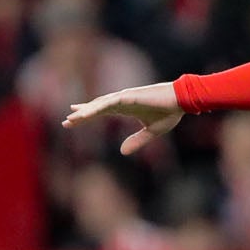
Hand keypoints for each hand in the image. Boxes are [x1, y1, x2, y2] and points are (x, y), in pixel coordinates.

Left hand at [63, 82, 185, 155]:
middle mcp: (122, 101)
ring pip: (100, 104)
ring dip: (86, 111)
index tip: (73, 120)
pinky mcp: (130, 96)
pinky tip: (87, 112)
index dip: (87, 115)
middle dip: (81, 114)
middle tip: (66, 121)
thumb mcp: (151, 132)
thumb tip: (122, 152)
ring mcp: (125, 97)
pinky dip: (97, 107)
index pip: (100, 111)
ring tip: (71, 118)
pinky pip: (109, 102)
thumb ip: (137, 141)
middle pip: (96, 107)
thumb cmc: (169, 112)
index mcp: (125, 108)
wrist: (182, 101)